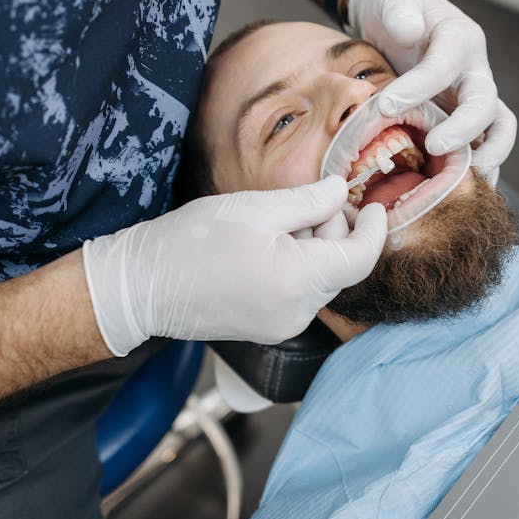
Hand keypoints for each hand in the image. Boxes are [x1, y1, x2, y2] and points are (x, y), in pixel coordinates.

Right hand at [82, 177, 386, 354]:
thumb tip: (342, 191)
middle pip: (341, 266)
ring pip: (322, 278)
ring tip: (274, 225)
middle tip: (303, 203)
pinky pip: (302, 292)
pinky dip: (298, 266)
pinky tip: (267, 247)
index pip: (360, 258)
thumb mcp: (255, 208)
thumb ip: (309, 201)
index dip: (374, 229)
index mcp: (298, 282)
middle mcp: (297, 313)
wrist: (143, 286)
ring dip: (314, 247)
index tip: (376, 205)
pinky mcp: (270, 328)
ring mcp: (284, 326)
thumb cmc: (192, 242)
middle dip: (334, 230)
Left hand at [348, 0, 516, 182]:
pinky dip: (476, 168)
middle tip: (433, 147)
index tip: (384, 107)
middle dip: (464, 130)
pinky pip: (482, 145)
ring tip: (460, 182)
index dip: (419, 87)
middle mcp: (475, 71)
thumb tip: (407, 30)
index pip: (446, 65)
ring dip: (486, 157)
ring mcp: (473, 97)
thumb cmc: (394, 5)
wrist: (396, 16)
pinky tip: (454, 191)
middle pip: (485, 104)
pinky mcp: (464, 118)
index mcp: (460, 38)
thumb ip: (399, 9)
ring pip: (497, 130)